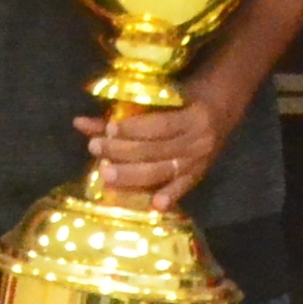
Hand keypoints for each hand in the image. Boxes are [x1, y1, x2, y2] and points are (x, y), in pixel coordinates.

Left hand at [79, 83, 241, 210]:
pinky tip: (154, 205)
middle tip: (96, 148)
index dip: (134, 129)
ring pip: (163, 170)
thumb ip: (123, 112)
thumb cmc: (185, 98)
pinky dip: (170, 196)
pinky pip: (183, 187)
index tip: (110, 129)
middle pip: (157, 150)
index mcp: (193, 117)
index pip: (160, 126)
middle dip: (124, 151)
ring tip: (105, 173)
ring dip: (133, 174)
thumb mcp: (162, 98)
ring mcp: (200, 160)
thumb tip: (79, 123)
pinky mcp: (199, 175)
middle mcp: (199, 141)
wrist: (223, 109)